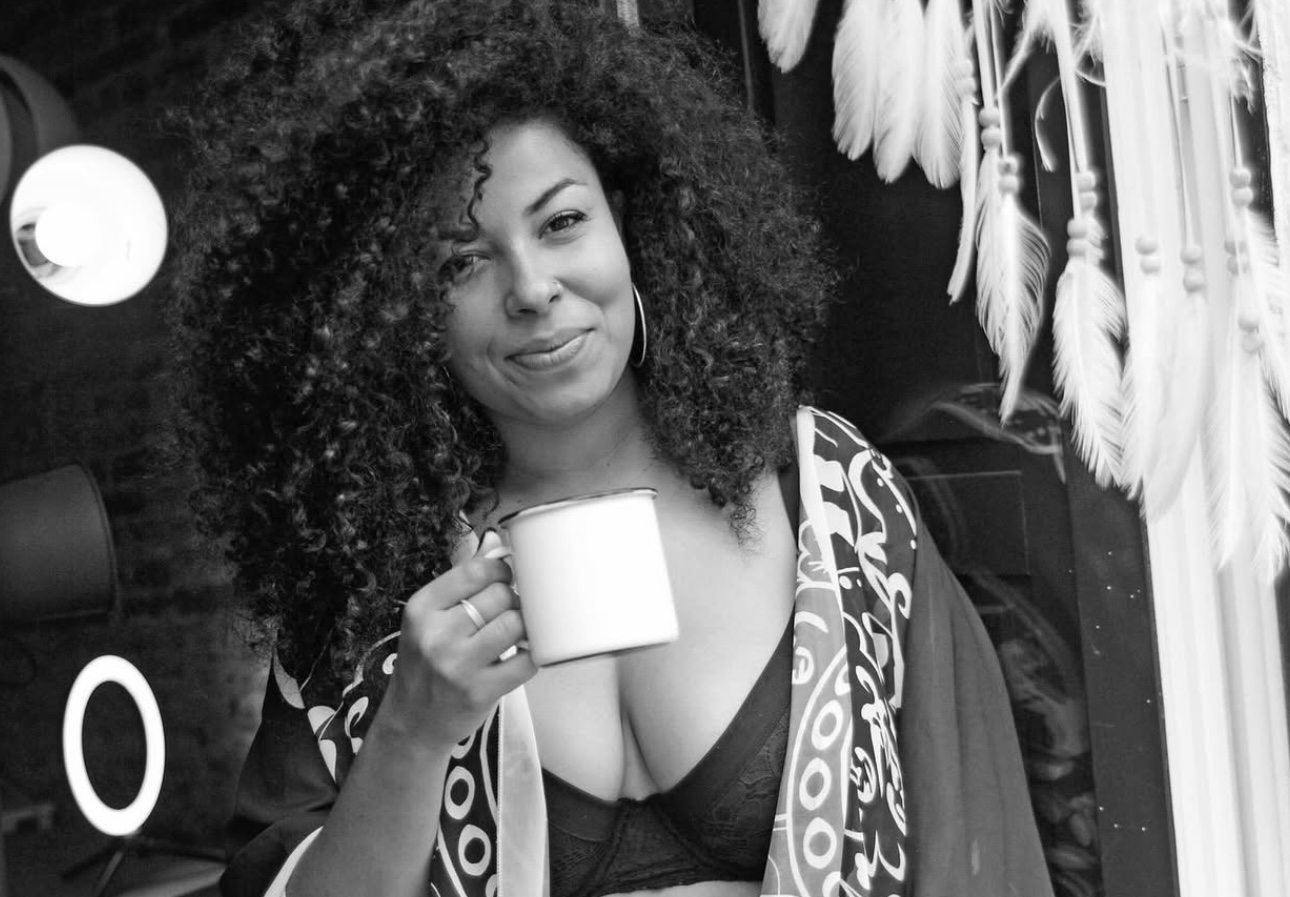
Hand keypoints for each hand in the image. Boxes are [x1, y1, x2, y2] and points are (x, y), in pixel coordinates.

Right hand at [378, 530, 536, 751]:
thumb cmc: (426, 663)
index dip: (500, 571)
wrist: (412, 723)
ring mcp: (458, 666)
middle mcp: (436, 635)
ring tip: (516, 633)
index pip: (474, 571)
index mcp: (421, 608)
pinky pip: (527, 661)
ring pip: (515, 624)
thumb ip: (462, 582)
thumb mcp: (430, 619)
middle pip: (500, 595)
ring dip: (523, 626)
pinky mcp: (480, 691)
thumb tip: (498, 542)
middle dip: (512, 600)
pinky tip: (522, 656)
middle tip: (509, 612)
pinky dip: (532, 655)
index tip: (505, 580)